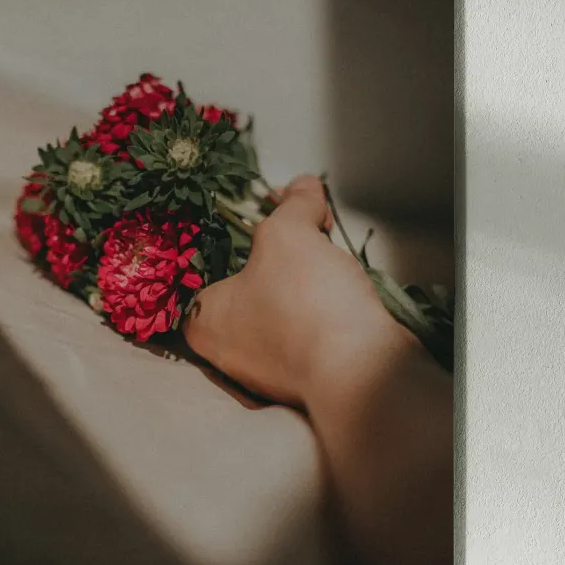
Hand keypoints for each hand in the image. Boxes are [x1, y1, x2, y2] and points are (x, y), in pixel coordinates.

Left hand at [183, 175, 401, 408]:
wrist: (361, 369)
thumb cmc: (304, 305)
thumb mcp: (288, 234)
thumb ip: (292, 206)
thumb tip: (303, 187)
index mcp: (203, 322)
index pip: (207, 268)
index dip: (238, 233)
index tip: (266, 216)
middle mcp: (229, 352)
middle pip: (250, 285)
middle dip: (279, 257)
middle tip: (302, 232)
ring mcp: (270, 370)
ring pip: (283, 309)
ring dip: (306, 283)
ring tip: (326, 259)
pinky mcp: (309, 376)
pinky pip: (311, 330)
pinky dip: (325, 309)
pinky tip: (341, 291)